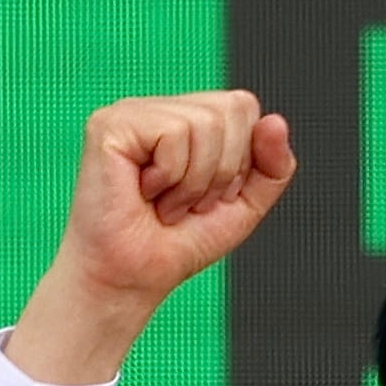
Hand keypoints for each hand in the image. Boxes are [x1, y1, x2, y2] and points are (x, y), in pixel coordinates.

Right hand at [7, 91, 297, 383]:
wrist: (132, 279)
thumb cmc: (177, 243)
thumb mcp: (244, 205)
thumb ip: (273, 166)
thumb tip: (276, 121)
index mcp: (185, 118)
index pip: (243, 106)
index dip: (241, 159)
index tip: (209, 194)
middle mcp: (157, 108)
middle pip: (231, 108)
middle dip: (222, 170)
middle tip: (185, 201)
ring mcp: (130, 112)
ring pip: (205, 123)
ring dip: (194, 181)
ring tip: (165, 202)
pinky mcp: (110, 125)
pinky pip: (174, 133)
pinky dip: (170, 176)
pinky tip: (144, 193)